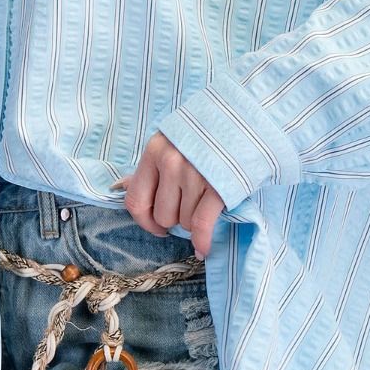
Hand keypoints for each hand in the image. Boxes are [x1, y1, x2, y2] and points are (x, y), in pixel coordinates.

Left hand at [111, 132, 223, 258]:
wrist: (248, 120)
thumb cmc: (208, 133)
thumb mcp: (173, 142)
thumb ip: (151, 167)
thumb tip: (120, 187)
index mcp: (155, 151)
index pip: (135, 200)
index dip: (144, 221)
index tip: (156, 227)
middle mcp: (170, 162)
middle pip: (163, 216)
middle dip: (176, 219)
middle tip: (190, 207)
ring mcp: (194, 174)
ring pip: (184, 222)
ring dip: (194, 221)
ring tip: (207, 202)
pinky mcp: (218, 186)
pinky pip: (201, 225)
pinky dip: (202, 241)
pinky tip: (203, 248)